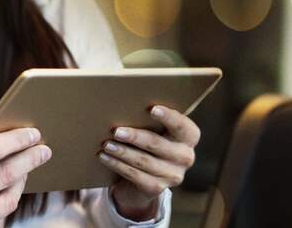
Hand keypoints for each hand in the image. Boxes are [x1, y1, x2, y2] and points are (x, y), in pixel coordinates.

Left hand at [98, 105, 200, 220]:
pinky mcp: (157, 188)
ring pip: (144, 161)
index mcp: (187, 138)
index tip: (152, 108)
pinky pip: (135, 176)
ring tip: (106, 144)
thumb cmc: (146, 142)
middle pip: (158, 145)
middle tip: (116, 131)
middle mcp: (185, 157)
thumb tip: (121, 104)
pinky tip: (104, 157)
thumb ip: (146, 118)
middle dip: (135, 137)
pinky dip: (117, 165)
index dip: (170, 117)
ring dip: (122, 152)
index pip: (184, 127)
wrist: (143, 177)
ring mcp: (173, 175)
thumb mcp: (152, 129)